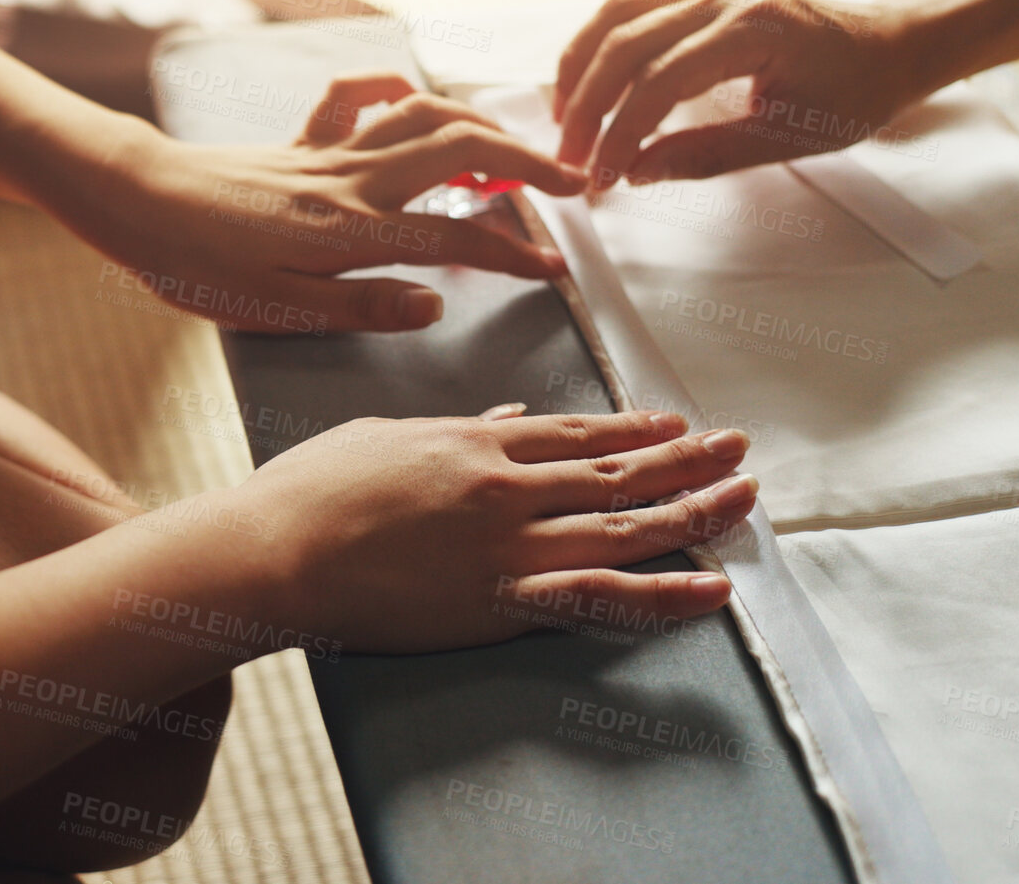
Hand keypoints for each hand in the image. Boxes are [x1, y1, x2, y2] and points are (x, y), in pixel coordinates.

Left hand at [79, 73, 586, 333]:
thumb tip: (436, 304)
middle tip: (571, 185)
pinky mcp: (299, 143)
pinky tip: (411, 96)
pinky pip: (354, 97)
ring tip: (513, 150)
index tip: (557, 269)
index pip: (457, 236)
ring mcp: (327, 153)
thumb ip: (362, 306)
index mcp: (354, 229)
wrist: (134, 198)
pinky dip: (391, 87)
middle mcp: (352, 179)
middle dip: (526, 162)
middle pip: (461, 149)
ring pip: (423, 116)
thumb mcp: (279, 308)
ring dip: (478, 125)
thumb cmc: (197, 262)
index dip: (514, 252)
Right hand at [223, 409, 754, 654]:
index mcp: (474, 441)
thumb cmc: (310, 491)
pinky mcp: (500, 602)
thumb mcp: (384, 437)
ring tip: (746, 500)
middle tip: (739, 448)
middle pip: (618, 473)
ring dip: (695, 512)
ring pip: (626, 527)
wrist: (272, 552)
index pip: (578, 432)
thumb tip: (507, 417)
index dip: (637, 429)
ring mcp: (508, 545)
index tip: (677, 423)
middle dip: (686, 460)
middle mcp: (506, 487)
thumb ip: (454, 428)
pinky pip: (600, 598)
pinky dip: (665, 596)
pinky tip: (713, 589)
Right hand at [552, 0, 921, 186]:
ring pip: (617, 16)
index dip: (620, 133)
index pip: (660, 81)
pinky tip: (588, 83)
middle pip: (625, 45)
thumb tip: (639, 172)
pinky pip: (632, 9)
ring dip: (581, 67)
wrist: (894, 43)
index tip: (602, 177)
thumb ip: (709, 155)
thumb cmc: (858, 90)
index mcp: (753, 29)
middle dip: (587, 107)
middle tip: (570, 159)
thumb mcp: (792, 136)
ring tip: (566, 120)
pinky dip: (599, 45)